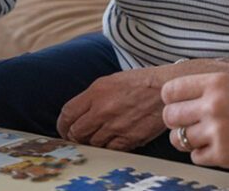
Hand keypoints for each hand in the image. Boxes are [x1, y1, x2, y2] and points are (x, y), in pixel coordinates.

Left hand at [57, 59, 228, 151]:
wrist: (166, 90)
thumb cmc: (139, 82)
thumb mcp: (111, 81)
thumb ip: (92, 96)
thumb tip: (77, 112)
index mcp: (96, 92)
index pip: (67, 114)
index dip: (62, 124)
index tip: (64, 128)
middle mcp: (102, 110)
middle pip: (76, 132)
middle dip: (74, 135)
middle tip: (78, 136)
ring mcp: (115, 126)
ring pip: (92, 143)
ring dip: (91, 142)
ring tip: (96, 137)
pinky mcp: (128, 138)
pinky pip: (109, 149)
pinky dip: (107, 147)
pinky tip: (111, 141)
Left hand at [161, 73, 228, 169]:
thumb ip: (206, 87)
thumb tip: (175, 95)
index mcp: (216, 82)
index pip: (170, 91)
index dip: (172, 100)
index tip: (179, 104)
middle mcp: (213, 105)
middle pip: (170, 116)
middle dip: (176, 121)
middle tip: (190, 123)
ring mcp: (217, 131)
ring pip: (178, 139)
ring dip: (188, 140)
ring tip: (206, 136)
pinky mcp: (223, 154)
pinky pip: (195, 157)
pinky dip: (204, 154)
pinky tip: (220, 146)